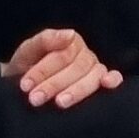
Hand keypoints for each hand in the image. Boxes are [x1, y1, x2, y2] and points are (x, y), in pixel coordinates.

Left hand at [2, 27, 123, 110]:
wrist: (26, 86)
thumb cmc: (28, 66)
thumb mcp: (29, 52)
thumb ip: (45, 40)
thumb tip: (70, 34)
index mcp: (69, 42)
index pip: (61, 56)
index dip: (43, 71)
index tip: (25, 85)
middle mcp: (85, 54)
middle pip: (76, 68)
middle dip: (54, 84)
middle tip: (35, 99)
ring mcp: (95, 68)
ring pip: (92, 77)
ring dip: (77, 91)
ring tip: (59, 103)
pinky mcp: (101, 82)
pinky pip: (113, 78)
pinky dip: (113, 80)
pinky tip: (106, 84)